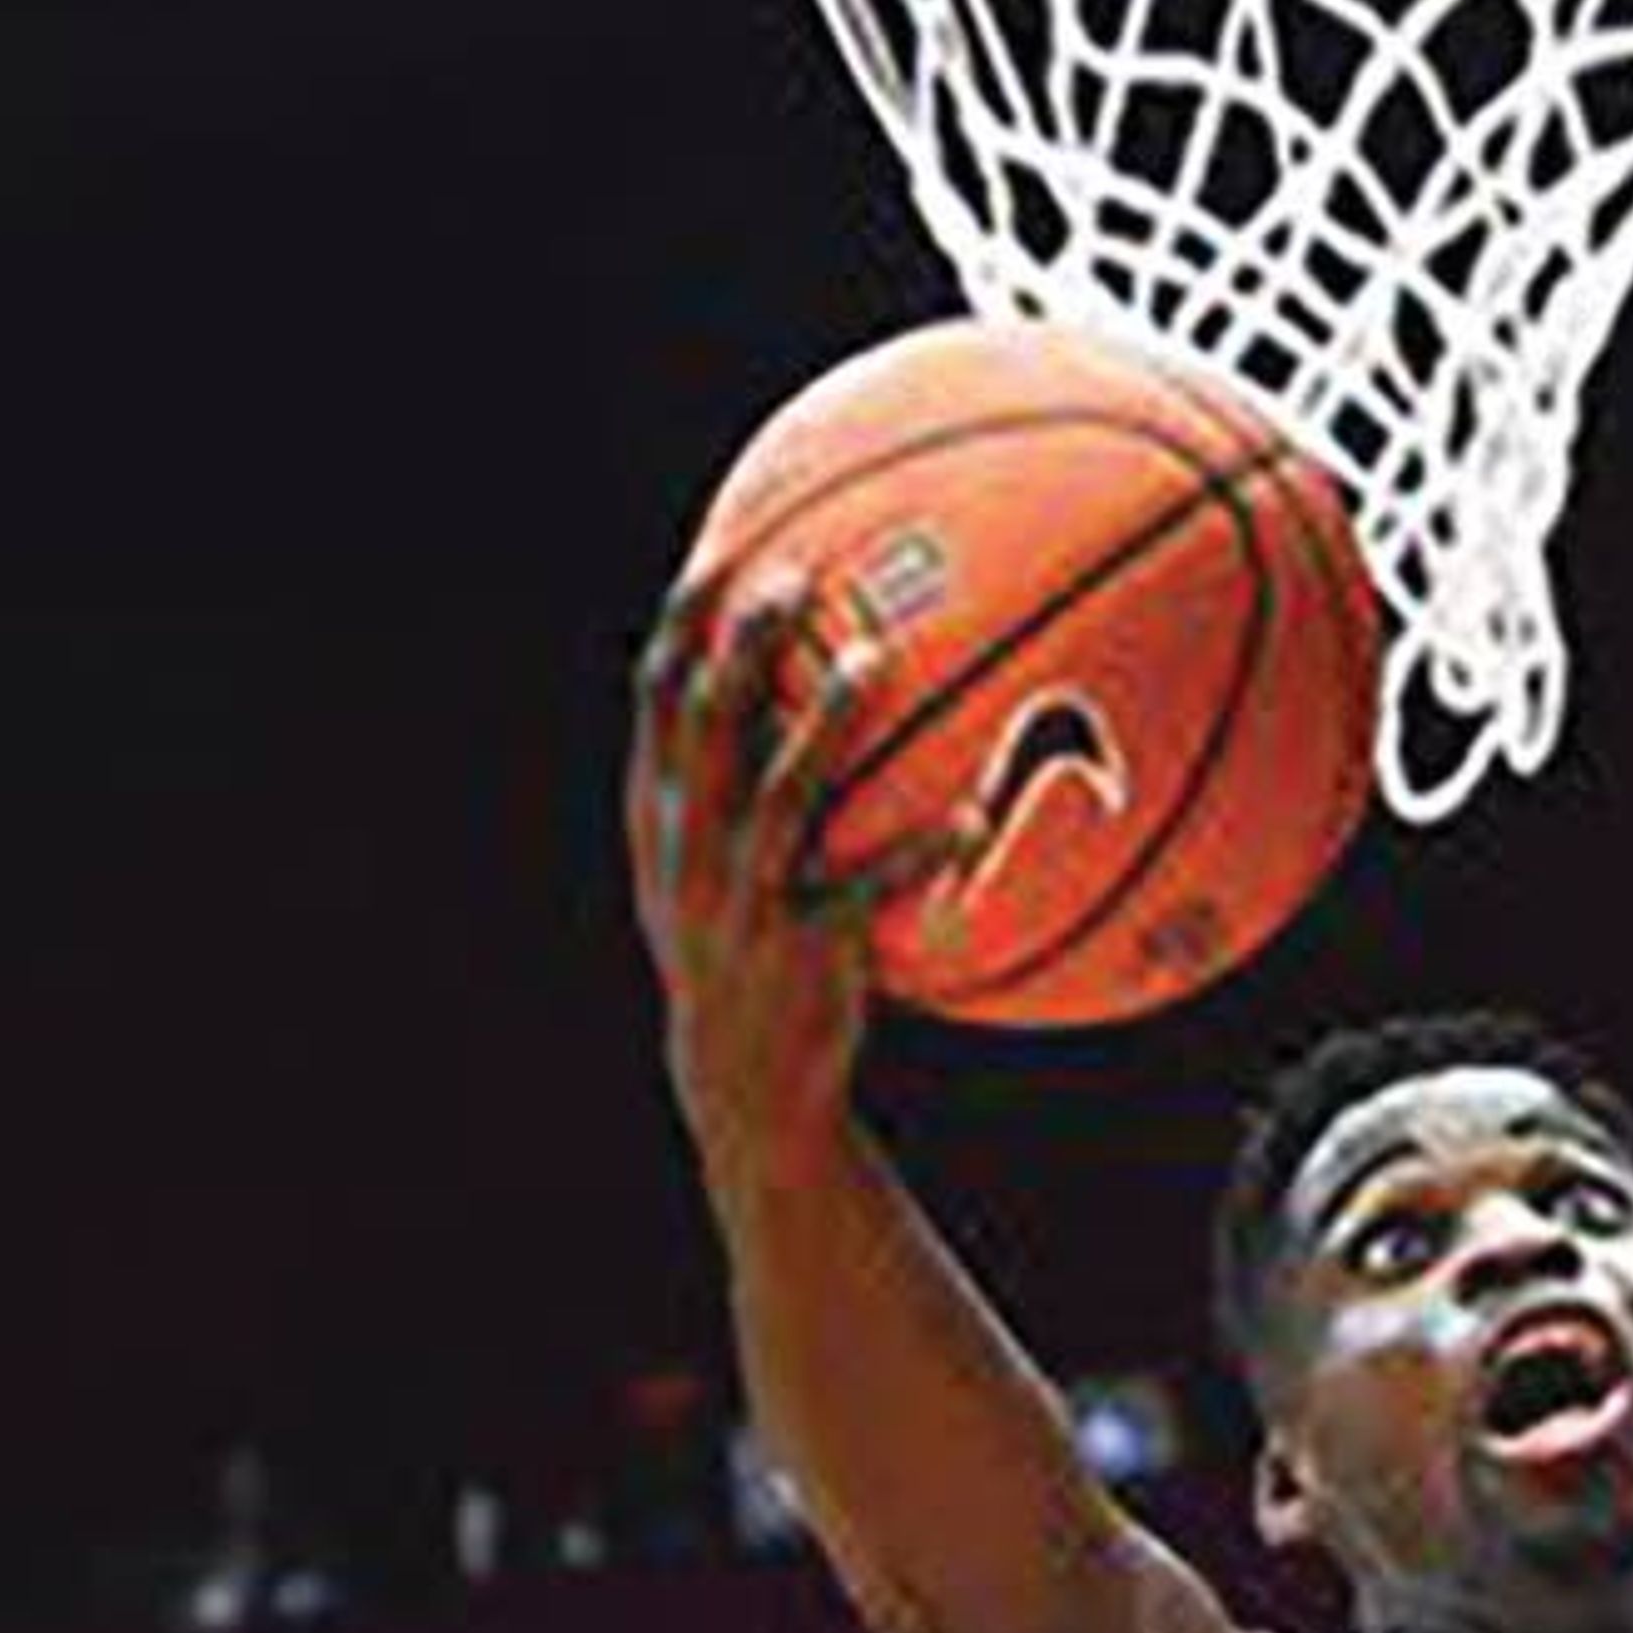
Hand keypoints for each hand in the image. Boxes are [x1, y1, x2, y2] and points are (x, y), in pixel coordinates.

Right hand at [627, 578, 975, 1213]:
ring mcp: (742, 899)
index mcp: (662, 814)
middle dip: (744, 648)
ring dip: (825, 721)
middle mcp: (690, 848)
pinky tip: (976, 820)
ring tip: (873, 658)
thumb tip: (781, 680)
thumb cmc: (744, 950)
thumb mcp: (710, 865)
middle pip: (707, 724)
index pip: (656, 694)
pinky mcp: (802, 950)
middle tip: (796, 580)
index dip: (686, 621)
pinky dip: (921, 852)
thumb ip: (729, 780)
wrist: (742, 1083)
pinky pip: (867, 890)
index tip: (727, 550)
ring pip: (780, 794)